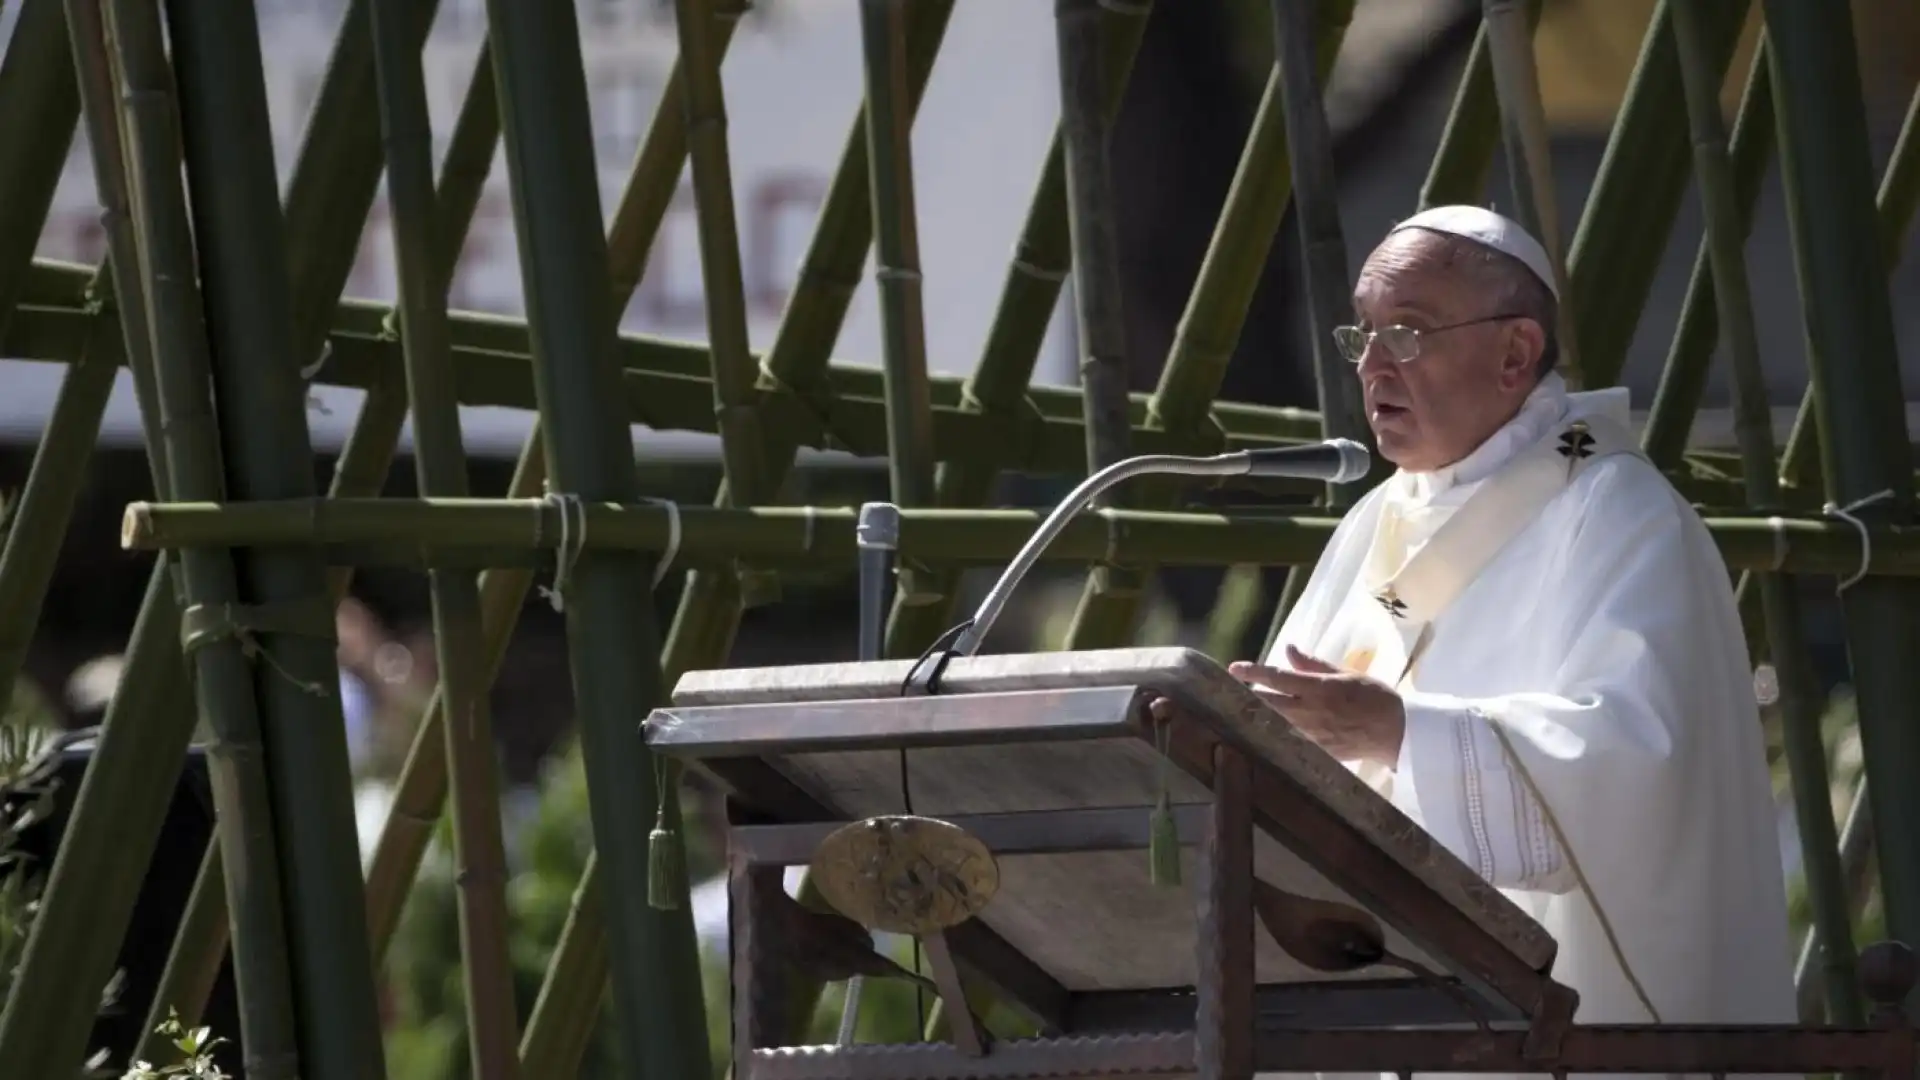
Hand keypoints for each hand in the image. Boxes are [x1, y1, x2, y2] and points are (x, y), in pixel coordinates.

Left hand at [1228, 645, 1404, 767]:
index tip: (1233, 668)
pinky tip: (1264, 732)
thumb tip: (1288, 648)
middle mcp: (1310, 711)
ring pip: (1274, 724)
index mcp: (1317, 688)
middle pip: (1268, 704)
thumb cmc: (1373, 697)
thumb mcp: (1345, 673)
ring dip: (1258, 716)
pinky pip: (1289, 741)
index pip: (1277, 678)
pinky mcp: (1316, 751)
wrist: (1396, 731)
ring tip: (1241, 710)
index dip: (1252, 672)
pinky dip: (1275, 734)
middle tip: (1229, 692)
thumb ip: (1312, 664)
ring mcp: (1311, 734)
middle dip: (1247, 698)